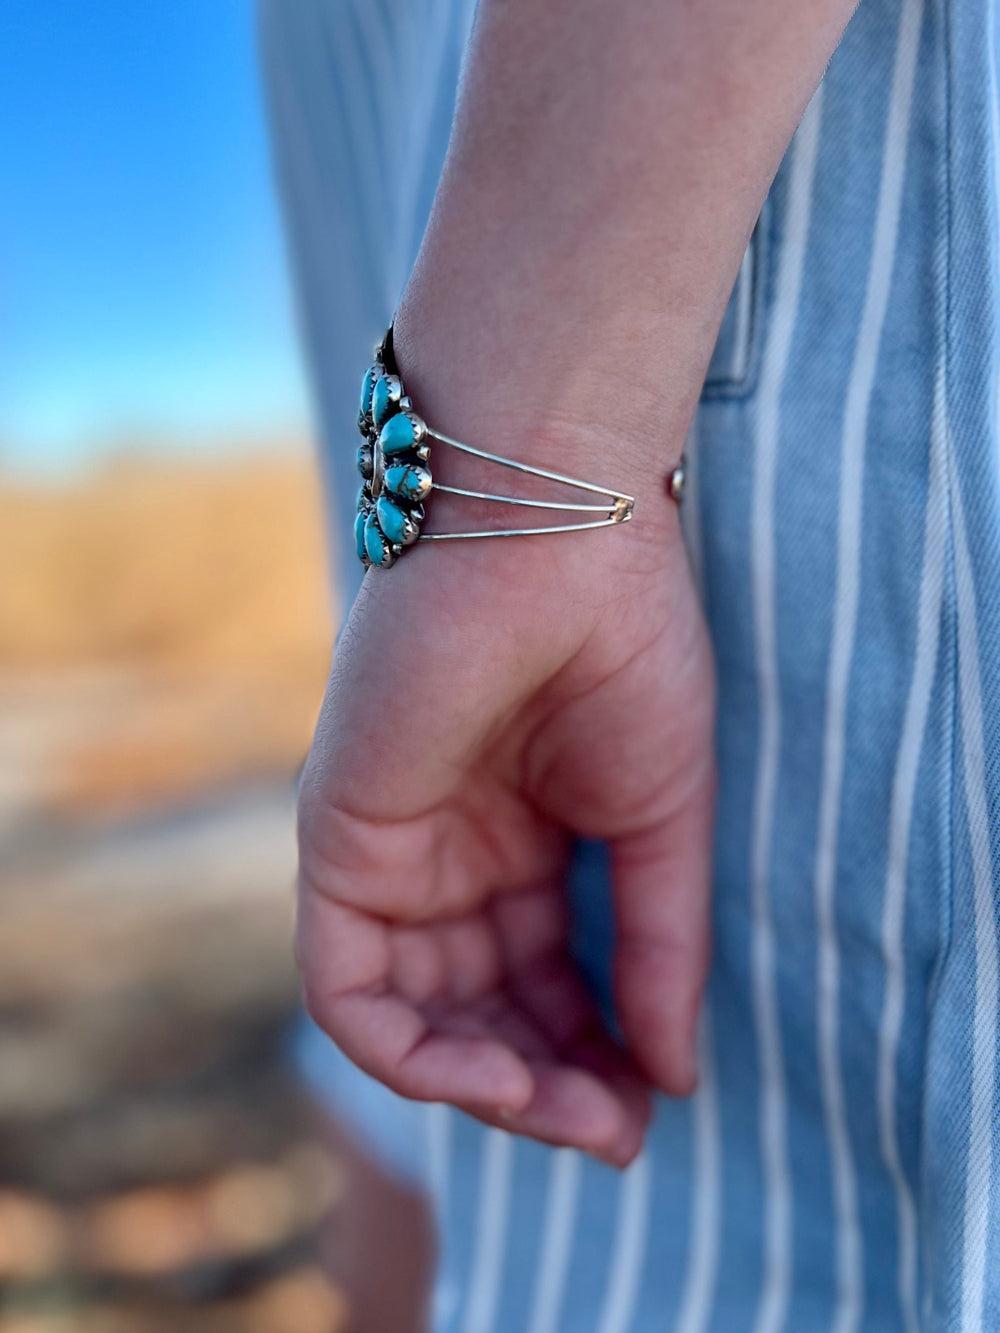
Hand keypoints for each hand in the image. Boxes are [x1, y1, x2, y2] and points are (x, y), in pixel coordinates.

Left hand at [296, 454, 714, 1166]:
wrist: (553, 537)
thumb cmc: (624, 650)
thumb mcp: (663, 822)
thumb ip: (656, 948)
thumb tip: (676, 1078)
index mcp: (529, 845)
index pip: (547, 984)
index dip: (595, 1057)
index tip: (646, 1112)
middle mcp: (454, 858)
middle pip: (481, 1012)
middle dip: (544, 1084)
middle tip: (611, 1132)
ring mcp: (394, 852)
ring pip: (415, 1017)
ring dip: (485, 1085)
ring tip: (564, 1114)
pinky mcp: (340, 841)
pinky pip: (350, 989)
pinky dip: (411, 1054)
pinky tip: (496, 1082)